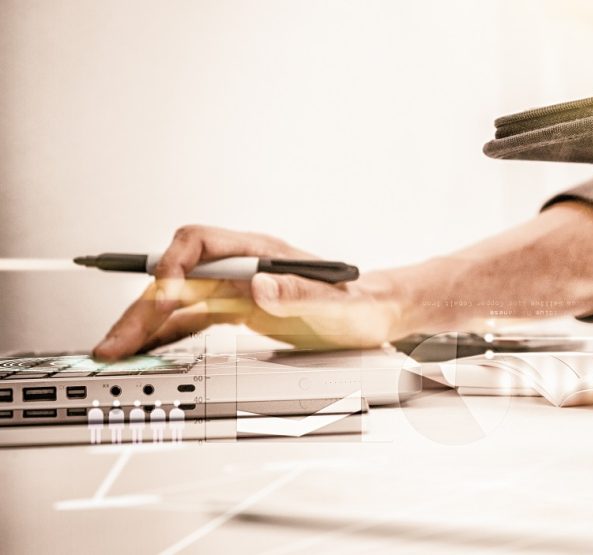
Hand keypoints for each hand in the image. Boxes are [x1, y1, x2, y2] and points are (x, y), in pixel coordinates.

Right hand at [92, 225, 407, 359]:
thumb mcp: (334, 304)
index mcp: (260, 253)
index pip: (200, 242)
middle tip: (117, 341)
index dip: (174, 264)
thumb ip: (298, 294)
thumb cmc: (359, 303)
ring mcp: (238, 288)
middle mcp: (243, 266)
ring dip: (145, 324)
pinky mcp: (239, 310)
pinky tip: (146, 349)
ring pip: (178, 300)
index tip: (160, 294)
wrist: (375, 314)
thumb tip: (259, 286)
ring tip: (116, 351)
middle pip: (178, 275)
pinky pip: (192, 318)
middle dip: (143, 306)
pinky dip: (165, 334)